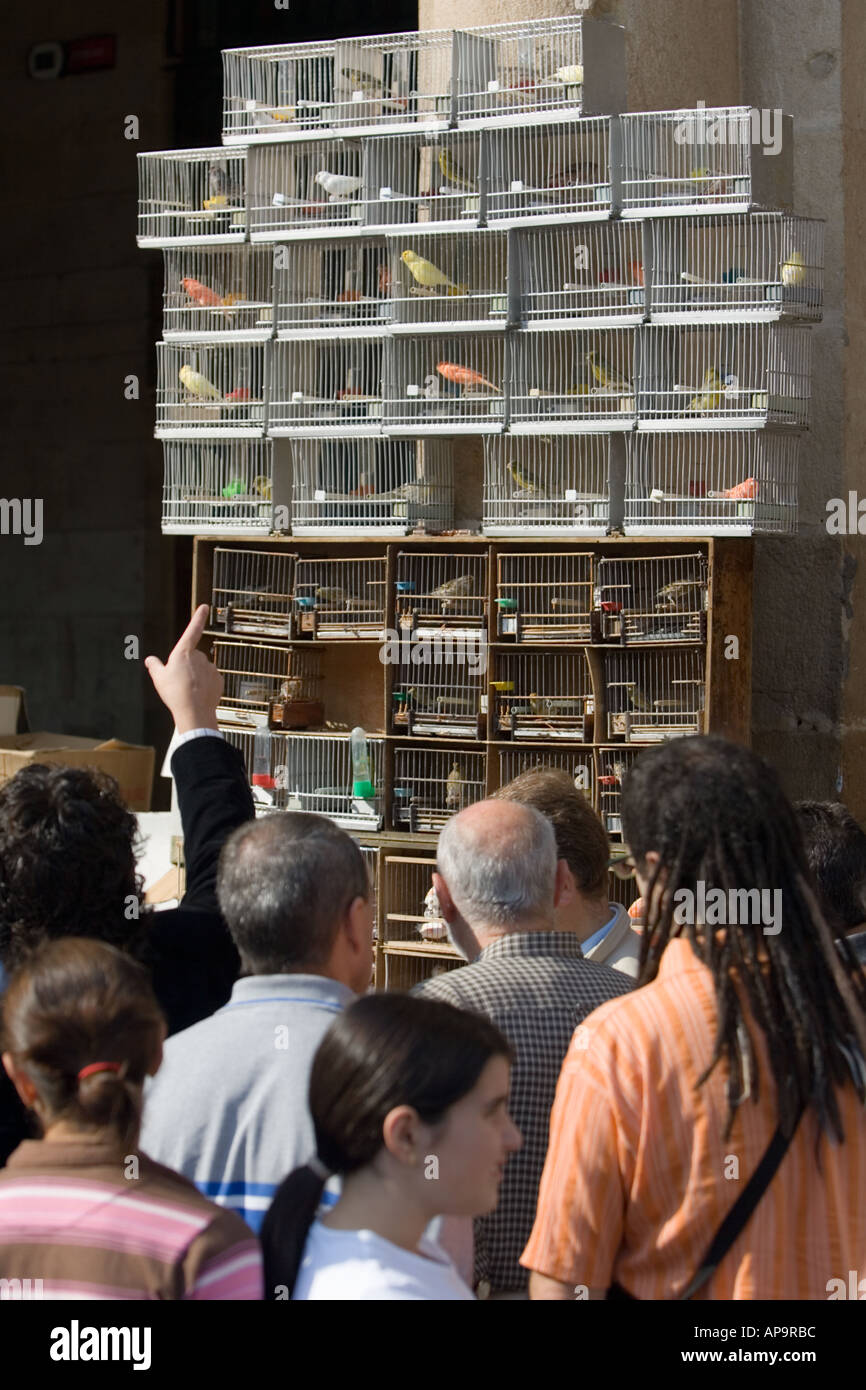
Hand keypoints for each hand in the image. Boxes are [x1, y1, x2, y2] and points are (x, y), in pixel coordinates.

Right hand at [144, 605, 222, 734]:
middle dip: (187, 666)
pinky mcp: (219, 679)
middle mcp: (200, 657)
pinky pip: (210, 679)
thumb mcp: (159, 678)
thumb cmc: (175, 694)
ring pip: (202, 669)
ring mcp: (211, 668)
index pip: (193, 630)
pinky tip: (198, 695)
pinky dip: (205, 685)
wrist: (194, 712)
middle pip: (192, 657)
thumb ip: (155, 666)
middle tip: (179, 681)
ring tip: (188, 690)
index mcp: (184, 652)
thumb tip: (150, 660)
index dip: (199, 617)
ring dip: (196, 676)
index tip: (205, 607)